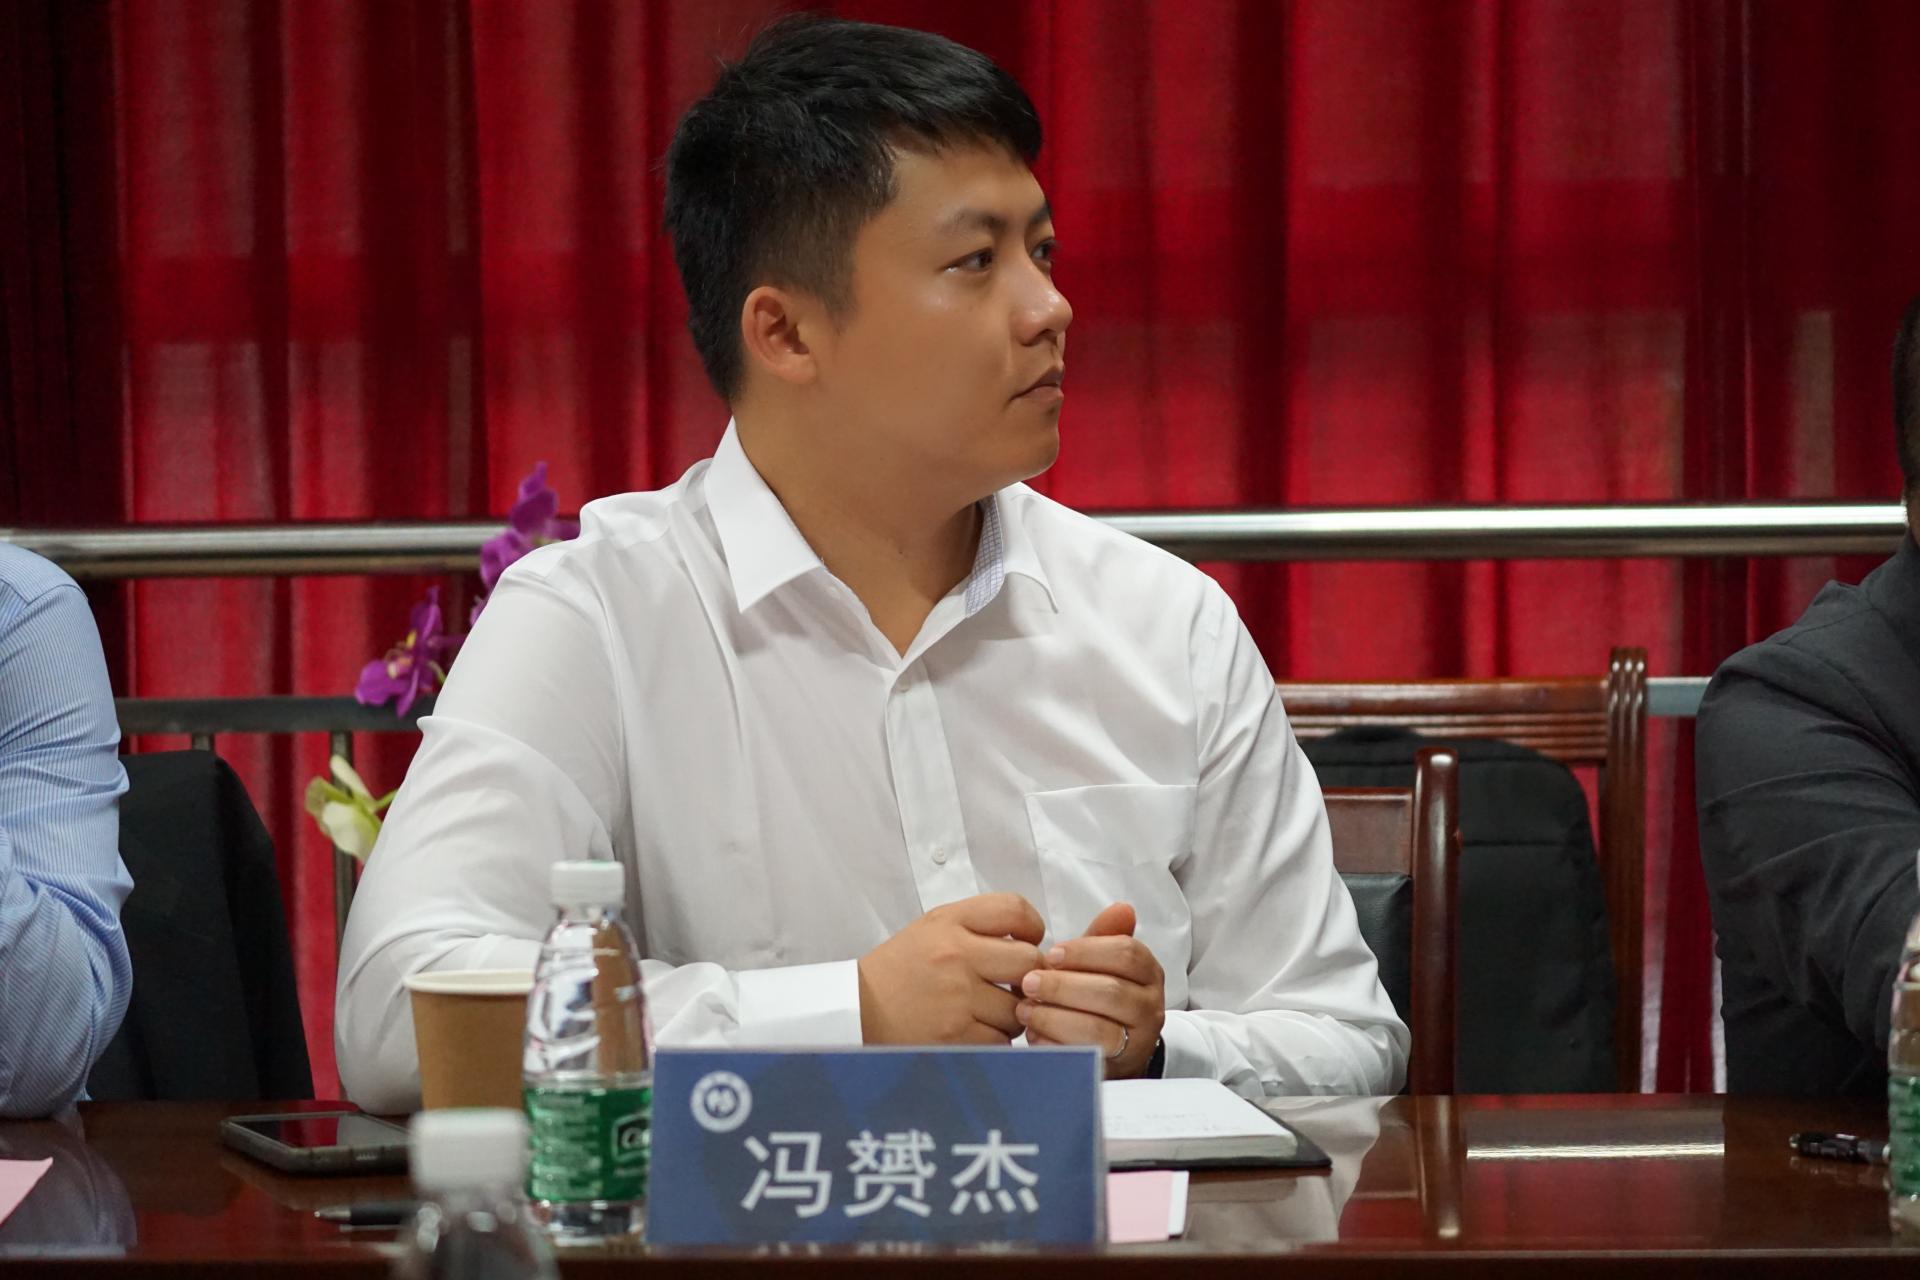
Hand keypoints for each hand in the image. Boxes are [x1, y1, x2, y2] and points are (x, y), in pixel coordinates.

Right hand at [858, 892, 1046, 1044]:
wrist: (859, 1009)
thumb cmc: (900, 969)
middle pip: (1028, 961)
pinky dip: (994, 1039)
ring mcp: (958, 998)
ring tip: (988, 1012)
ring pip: (1018, 1007)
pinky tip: (975, 1031)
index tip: (1028, 940)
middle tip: (1012, 984)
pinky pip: (1001, 1039)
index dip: (1033, 926)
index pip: (1014, 909)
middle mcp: (956, 955)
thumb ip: (977, 925)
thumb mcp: (932, 928)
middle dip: (1027, 975)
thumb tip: (1031, 941)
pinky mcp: (956, 1036)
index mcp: (949, 923)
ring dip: (1011, 1013)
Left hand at [1017, 902, 1164, 1077]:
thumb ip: (1104, 936)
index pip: (1126, 953)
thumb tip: (1123, 907)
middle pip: (1110, 991)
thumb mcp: (1103, 963)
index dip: (1086, 951)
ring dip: (1054, 1017)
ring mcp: (1137, 1042)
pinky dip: (1055, 1045)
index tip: (1053, 954)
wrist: (1117, 1050)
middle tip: (1029, 982)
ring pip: (1098, 1028)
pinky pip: (1084, 1058)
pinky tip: (1034, 1036)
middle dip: (1063, 986)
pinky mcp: (1116, 1070)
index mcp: (1149, 973)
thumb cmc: (1100, 995)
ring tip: (1025, 1010)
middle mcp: (1150, 1007)